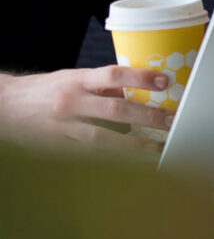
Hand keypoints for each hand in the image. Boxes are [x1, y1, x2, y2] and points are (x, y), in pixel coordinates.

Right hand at [0, 65, 174, 150]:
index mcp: (77, 81)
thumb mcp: (74, 78)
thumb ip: (103, 85)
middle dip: (147, 116)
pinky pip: (91, 155)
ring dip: (134, 145)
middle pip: (115, 110)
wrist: (7, 107)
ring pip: (104, 139)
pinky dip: (113, 158)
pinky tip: (132, 162)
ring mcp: (66, 128)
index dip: (140, 78)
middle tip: (171, 120)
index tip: (164, 81)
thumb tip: (135, 92)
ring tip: (157, 147)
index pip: (113, 75)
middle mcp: (72, 103)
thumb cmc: (47, 90)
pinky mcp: (60, 149)